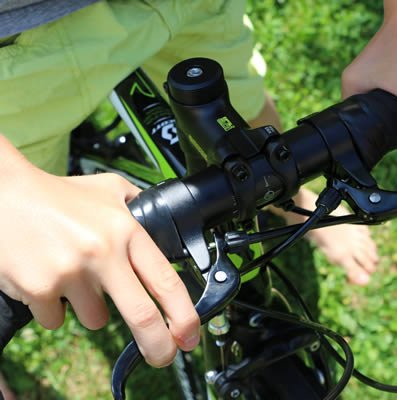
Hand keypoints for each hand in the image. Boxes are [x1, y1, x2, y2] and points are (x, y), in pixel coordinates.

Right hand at [0, 135, 199, 366]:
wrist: (4, 194)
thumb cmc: (56, 194)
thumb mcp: (109, 190)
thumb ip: (137, 205)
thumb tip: (161, 221)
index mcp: (126, 230)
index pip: (166, 281)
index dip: (184, 315)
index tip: (190, 335)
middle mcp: (104, 252)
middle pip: (142, 316)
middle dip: (158, 345)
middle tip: (162, 356)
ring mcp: (71, 272)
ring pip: (94, 319)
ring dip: (88, 308)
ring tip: (72, 275)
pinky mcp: (39, 287)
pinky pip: (55, 320)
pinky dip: (52, 308)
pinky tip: (46, 277)